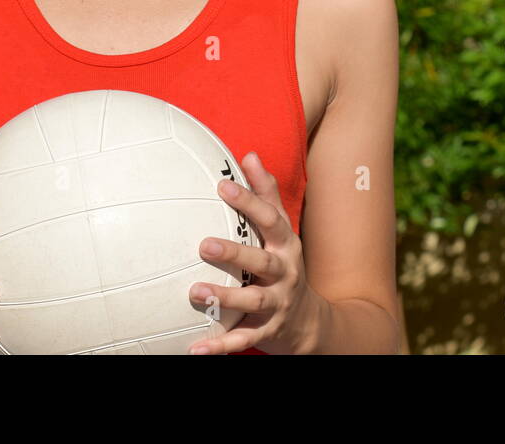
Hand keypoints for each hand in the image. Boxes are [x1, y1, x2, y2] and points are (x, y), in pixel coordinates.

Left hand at [187, 152, 321, 354]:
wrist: (309, 322)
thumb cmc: (284, 266)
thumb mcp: (281, 231)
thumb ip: (266, 195)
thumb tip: (250, 154)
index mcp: (284, 245)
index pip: (269, 218)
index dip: (248, 201)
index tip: (223, 184)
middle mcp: (284, 273)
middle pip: (263, 260)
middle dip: (235, 252)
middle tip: (204, 243)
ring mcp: (277, 304)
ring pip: (253, 300)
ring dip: (225, 297)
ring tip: (195, 291)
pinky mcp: (267, 331)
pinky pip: (244, 339)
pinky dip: (221, 346)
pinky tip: (196, 349)